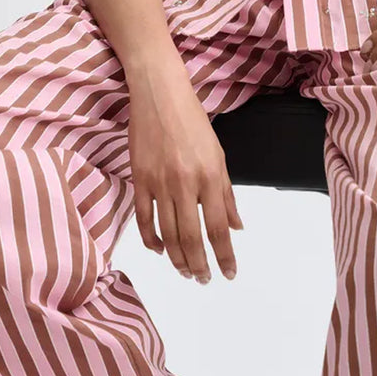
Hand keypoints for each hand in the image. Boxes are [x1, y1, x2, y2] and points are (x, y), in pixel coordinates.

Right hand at [126, 50, 243, 283]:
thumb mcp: (218, 155)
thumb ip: (226, 194)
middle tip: (203, 280)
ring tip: (185, 272)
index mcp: (210, 175)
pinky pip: (144, 219)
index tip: (228, 273)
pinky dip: (152, 240)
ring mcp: (160, 183)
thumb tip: (236, 227)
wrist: (160, 95)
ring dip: (177, 258)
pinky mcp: (139, 179)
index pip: (218, 227)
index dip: (224, 255)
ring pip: (168, 233)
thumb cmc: (193, 122)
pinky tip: (161, 250)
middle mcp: (186, 182)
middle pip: (192, 237)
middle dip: (199, 265)